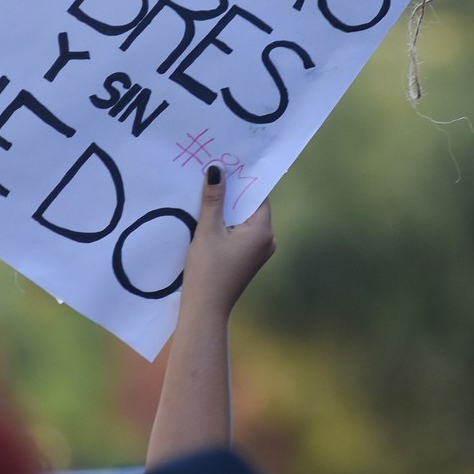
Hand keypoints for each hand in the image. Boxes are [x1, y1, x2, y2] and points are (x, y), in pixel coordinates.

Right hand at [180, 164, 274, 322]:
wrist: (205, 310)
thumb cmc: (207, 270)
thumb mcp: (208, 230)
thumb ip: (214, 199)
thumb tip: (217, 169)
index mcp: (263, 231)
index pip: (257, 195)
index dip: (242, 180)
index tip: (227, 164)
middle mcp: (268, 240)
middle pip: (250, 207)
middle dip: (232, 194)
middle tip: (214, 174)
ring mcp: (259, 252)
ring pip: (243, 221)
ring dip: (227, 210)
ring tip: (208, 193)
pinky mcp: (248, 260)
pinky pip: (239, 234)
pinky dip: (227, 225)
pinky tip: (209, 218)